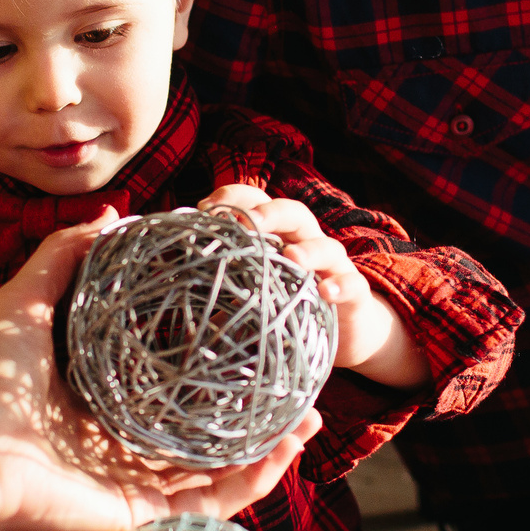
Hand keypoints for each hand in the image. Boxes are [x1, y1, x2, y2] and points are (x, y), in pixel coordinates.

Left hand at [0, 219, 325, 530]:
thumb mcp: (27, 298)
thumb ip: (65, 254)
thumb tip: (114, 214)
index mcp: (98, 404)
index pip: (172, 389)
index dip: (219, 369)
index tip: (262, 340)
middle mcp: (120, 448)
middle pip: (205, 436)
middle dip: (258, 416)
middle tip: (302, 386)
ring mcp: (132, 486)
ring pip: (218, 474)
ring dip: (270, 452)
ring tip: (310, 420)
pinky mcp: (136, 515)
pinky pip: (207, 508)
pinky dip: (252, 483)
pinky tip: (285, 450)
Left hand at [200, 185, 424, 388]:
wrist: (345, 331)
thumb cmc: (289, 305)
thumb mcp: (253, 296)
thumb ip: (221, 296)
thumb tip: (175, 308)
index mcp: (277, 234)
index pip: (255, 201)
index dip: (231, 199)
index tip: (204, 210)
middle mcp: (305, 241)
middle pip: (292, 212)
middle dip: (268, 213)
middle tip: (245, 224)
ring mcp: (333, 265)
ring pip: (326, 245)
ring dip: (308, 249)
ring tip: (291, 256)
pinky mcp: (354, 293)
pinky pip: (351, 284)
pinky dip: (339, 286)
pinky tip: (325, 292)